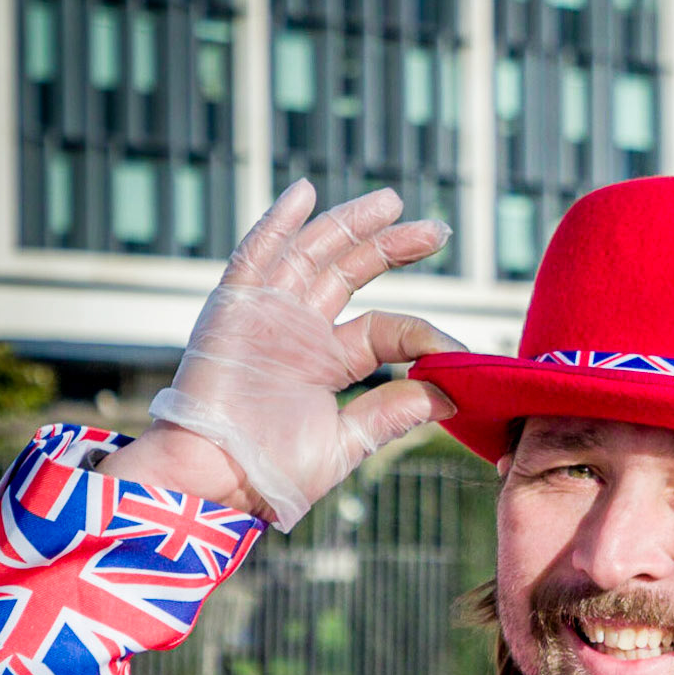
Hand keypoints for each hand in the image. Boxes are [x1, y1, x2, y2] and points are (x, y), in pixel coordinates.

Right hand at [98, 181, 462, 527]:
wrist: (215, 481)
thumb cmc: (271, 473)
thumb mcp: (344, 443)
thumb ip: (391, 414)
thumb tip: (449, 395)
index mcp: (329, 360)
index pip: (385, 329)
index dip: (423, 334)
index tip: (458, 351)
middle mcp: (300, 329)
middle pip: (351, 272)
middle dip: (391, 246)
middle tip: (436, 229)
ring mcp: (267, 314)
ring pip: (312, 253)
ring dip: (349, 224)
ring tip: (390, 201)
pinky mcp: (232, 309)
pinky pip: (254, 255)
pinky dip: (277, 223)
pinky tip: (304, 193)